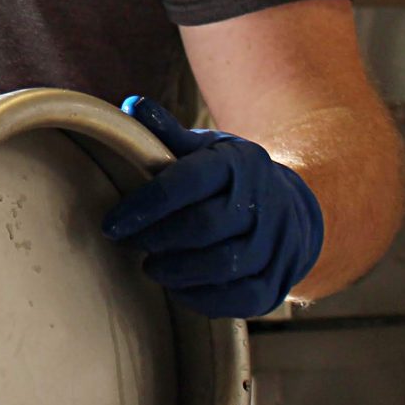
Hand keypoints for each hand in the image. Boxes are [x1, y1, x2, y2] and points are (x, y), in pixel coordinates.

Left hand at [101, 97, 324, 319]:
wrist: (293, 209)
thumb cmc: (232, 178)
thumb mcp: (206, 149)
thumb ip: (167, 134)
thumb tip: (130, 106)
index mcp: (238, 164)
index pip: (187, 182)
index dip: (145, 205)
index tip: (111, 224)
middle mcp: (262, 202)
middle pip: (204, 226)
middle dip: (157, 238)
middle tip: (128, 243)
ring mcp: (275, 244)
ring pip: (223, 265)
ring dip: (176, 271)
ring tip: (150, 266)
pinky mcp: (277, 282)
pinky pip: (240, 298)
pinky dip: (202, 298)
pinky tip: (178, 287)